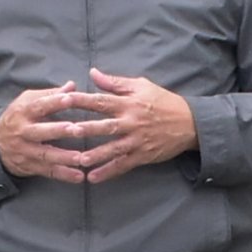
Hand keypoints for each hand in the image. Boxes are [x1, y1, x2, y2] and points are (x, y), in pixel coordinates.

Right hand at [0, 83, 92, 183]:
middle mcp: (22, 132)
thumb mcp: (28, 101)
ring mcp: (25, 151)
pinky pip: (48, 172)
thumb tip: (72, 86)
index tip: (71, 98)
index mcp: (23, 112)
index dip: (55, 102)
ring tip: (81, 158)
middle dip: (59, 131)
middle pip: (41, 132)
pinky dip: (64, 175)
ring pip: (45, 154)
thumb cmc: (19, 117)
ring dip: (64, 157)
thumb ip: (50, 94)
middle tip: (78, 130)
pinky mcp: (29, 166)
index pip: (39, 105)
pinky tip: (79, 177)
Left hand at [59, 70, 197, 182]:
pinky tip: (93, 178)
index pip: (100, 100)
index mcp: (128, 103)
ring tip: (77, 160)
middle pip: (105, 125)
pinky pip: (123, 165)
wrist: (190, 123)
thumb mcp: (141, 86)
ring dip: (95, 155)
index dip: (81, 100)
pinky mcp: (143, 155)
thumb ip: (115, 82)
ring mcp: (137, 141)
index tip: (62, 99)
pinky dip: (108, 172)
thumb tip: (93, 73)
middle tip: (66, 131)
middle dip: (85, 129)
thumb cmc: (163, 101)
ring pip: (113, 149)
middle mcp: (131, 122)